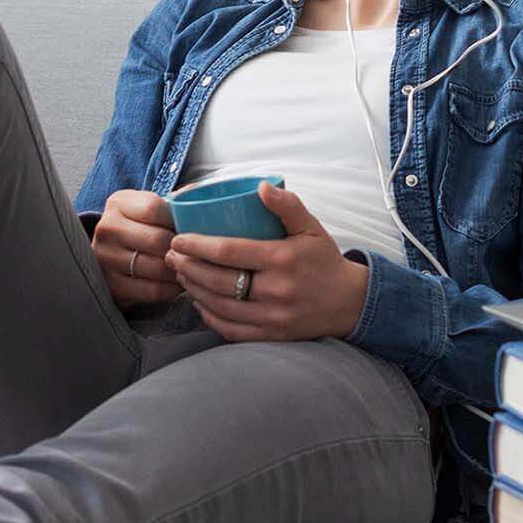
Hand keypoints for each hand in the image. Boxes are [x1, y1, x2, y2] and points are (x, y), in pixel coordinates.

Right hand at [93, 189, 182, 309]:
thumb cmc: (141, 227)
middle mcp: (107, 229)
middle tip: (189, 251)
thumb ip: (171, 206)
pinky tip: (175, 282)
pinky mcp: (113, 286)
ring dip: (177, 270)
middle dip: (179, 248)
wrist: (112, 256)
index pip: (153, 209)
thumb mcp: (146, 208)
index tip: (184, 226)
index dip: (176, 219)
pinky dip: (171, 289)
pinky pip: (154, 290)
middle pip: (158, 240)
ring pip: (158, 268)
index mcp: (118, 203)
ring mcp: (106, 259)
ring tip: (185, 266)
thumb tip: (200, 216)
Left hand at [166, 181, 367, 341]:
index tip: (178, 239)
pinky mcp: (272, 336)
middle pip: (218, 281)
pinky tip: (199, 301)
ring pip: (220, 307)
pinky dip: (209, 316)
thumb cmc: (324, 260)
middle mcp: (276, 291)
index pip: (230, 252)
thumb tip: (260, 186)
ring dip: (194, 290)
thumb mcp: (311, 227)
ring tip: (180, 274)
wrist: (350, 303)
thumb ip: (287, 205)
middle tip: (171, 256)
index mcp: (283, 259)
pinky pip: (231, 330)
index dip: (198, 246)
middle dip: (188, 267)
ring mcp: (273, 317)